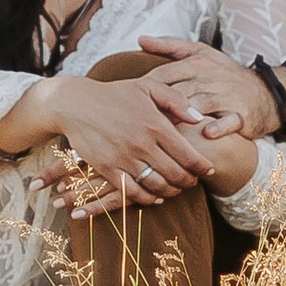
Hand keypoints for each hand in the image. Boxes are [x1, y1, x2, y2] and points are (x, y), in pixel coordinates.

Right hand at [46, 73, 222, 210]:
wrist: (76, 104)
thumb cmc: (115, 94)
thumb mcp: (148, 87)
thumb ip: (177, 101)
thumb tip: (199, 119)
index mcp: (156, 124)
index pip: (188, 154)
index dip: (202, 167)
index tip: (209, 170)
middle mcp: (142, 144)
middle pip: (176, 174)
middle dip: (189, 182)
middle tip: (193, 182)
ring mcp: (125, 158)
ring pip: (157, 186)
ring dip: (171, 192)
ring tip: (176, 189)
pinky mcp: (108, 169)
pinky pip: (133, 192)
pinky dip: (148, 199)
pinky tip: (155, 196)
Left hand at [133, 36, 276, 142]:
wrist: (267, 92)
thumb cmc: (226, 74)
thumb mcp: (200, 53)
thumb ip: (170, 46)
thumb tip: (140, 39)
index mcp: (198, 63)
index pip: (165, 73)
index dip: (146, 88)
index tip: (130, 101)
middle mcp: (211, 77)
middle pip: (179, 91)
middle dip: (159, 105)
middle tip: (139, 120)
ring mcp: (227, 96)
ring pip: (201, 105)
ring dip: (183, 116)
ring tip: (165, 130)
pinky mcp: (242, 114)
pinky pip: (229, 121)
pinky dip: (219, 127)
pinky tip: (207, 132)